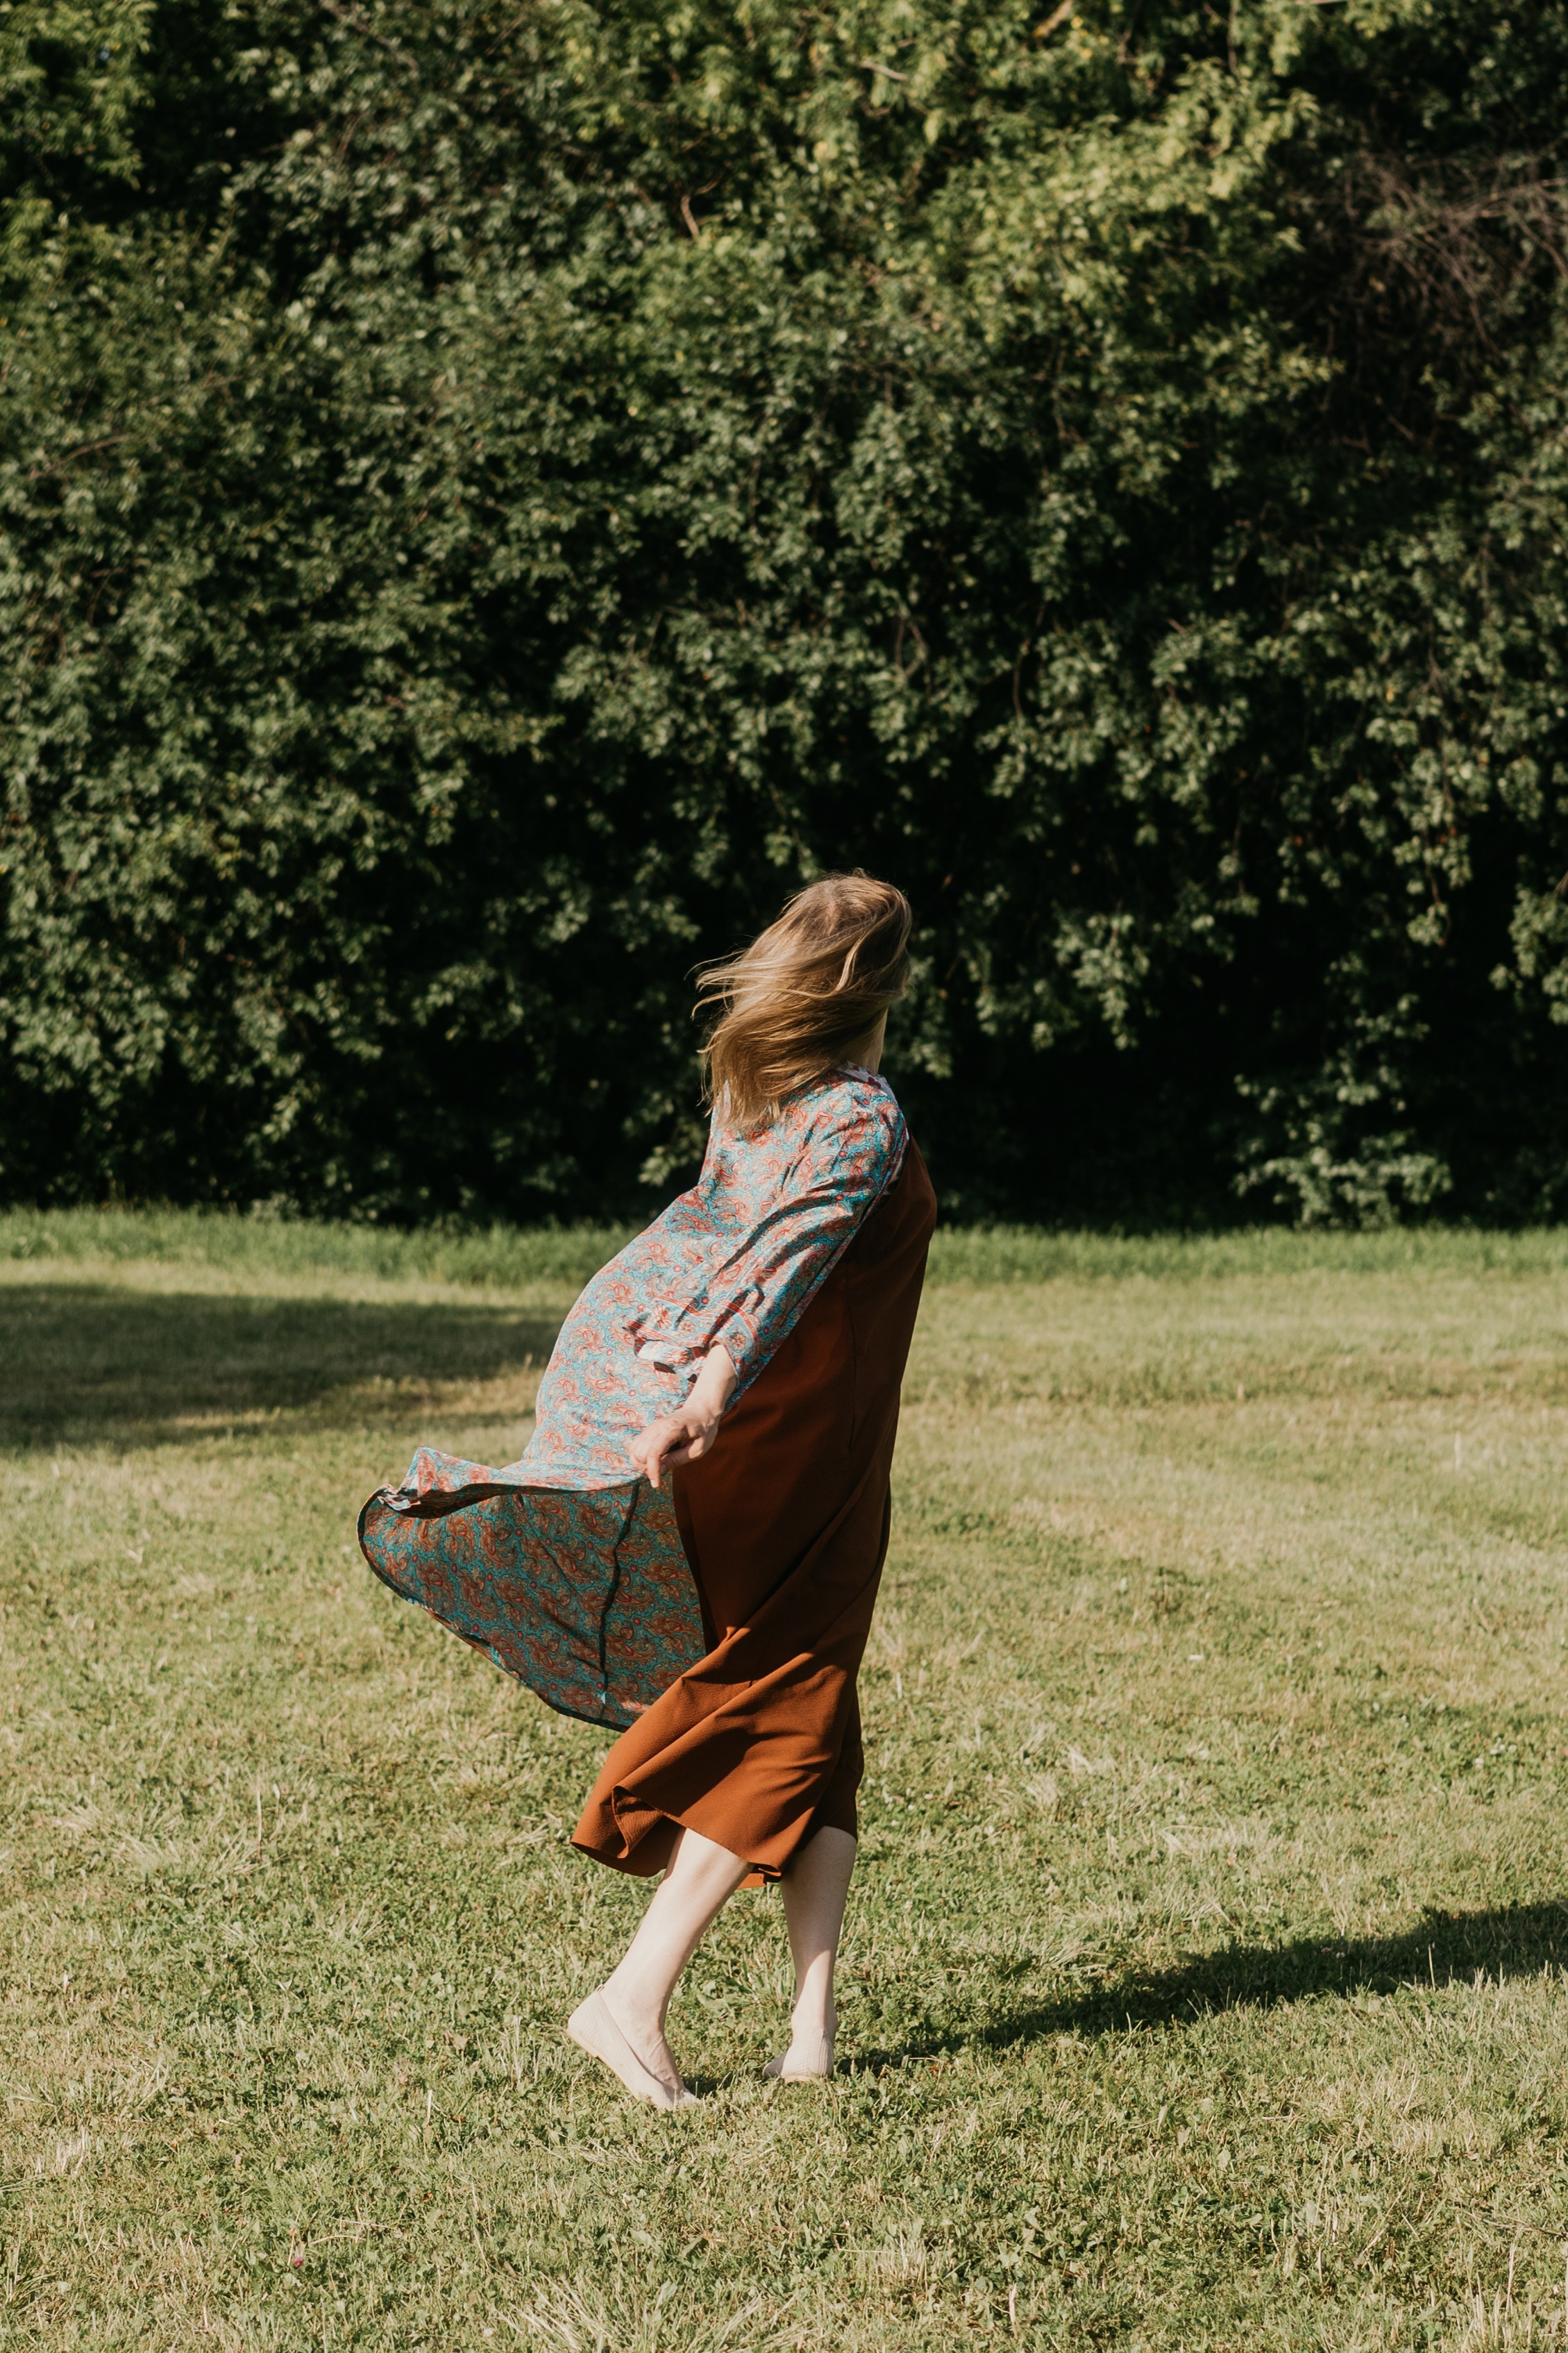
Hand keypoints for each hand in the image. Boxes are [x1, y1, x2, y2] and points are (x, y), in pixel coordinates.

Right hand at [627, 1347, 736, 1488]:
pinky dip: (640, 1458)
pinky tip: (655, 1460)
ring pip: (634, 1450)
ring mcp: (651, 1428)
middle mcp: (657, 1427)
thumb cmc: (703, 1430)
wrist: (701, 1411)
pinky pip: (635, 1447)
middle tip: (664, 1471)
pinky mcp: (648, 1431)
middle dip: (647, 1468)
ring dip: (642, 1464)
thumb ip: (677, 1459)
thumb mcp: (697, 1449)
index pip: (654, 1453)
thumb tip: (659, 1471)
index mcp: (672, 1429)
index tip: (656, 1485)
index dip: (653, 1471)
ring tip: (660, 1465)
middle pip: (640, 1453)